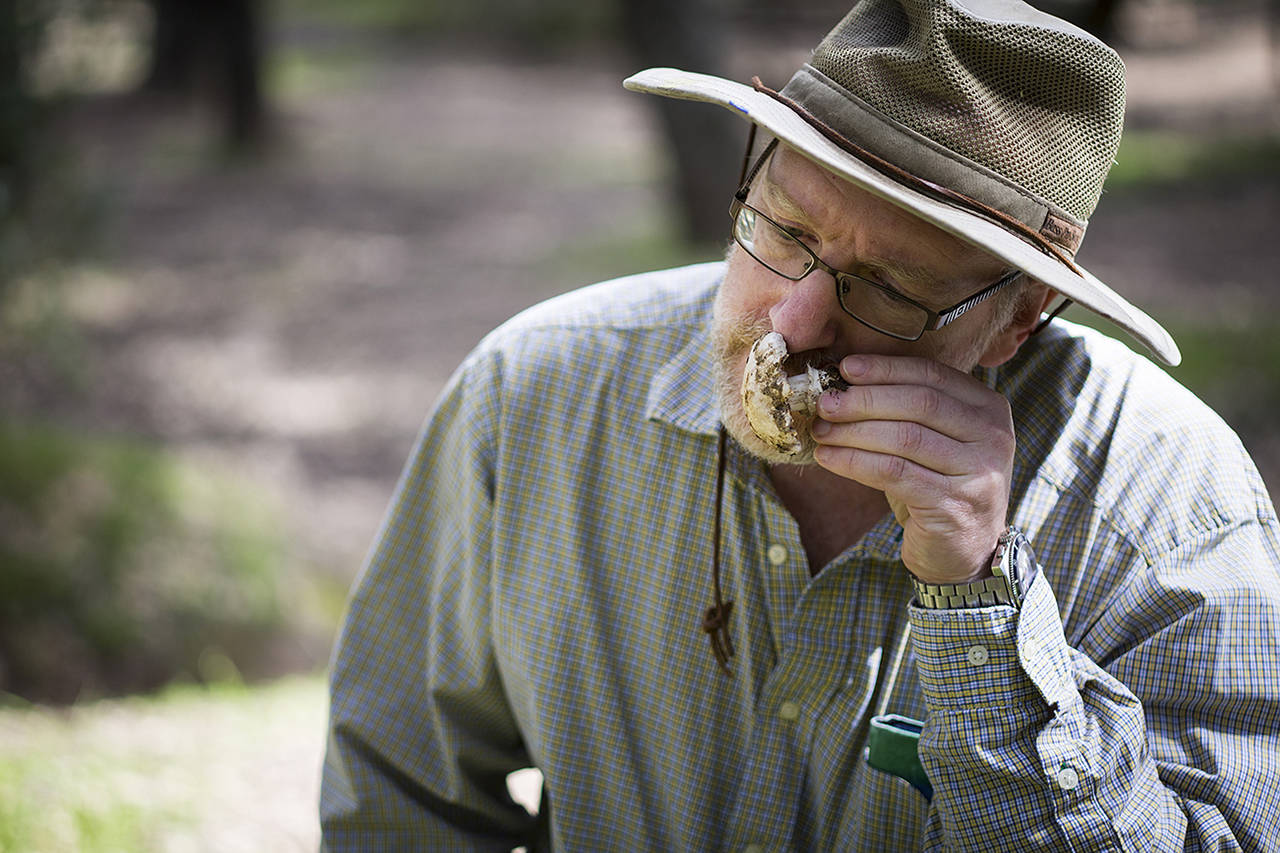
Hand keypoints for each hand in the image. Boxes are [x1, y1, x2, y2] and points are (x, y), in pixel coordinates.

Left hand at [810, 354, 1011, 582]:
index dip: (886, 369)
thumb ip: (906, 409)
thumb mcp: (933, 440)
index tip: (846, 368)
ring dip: (854, 432)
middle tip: (825, 402)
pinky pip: (894, 473)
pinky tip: (829, 459)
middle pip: (919, 403)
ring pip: (904, 438)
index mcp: (990, 409)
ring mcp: (978, 473)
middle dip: (865, 399)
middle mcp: (993, 437)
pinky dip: (855, 462)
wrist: (965, 551)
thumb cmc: (938, 486)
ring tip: (821, 431)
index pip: (933, 375)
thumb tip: (843, 383)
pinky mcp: (954, 505)